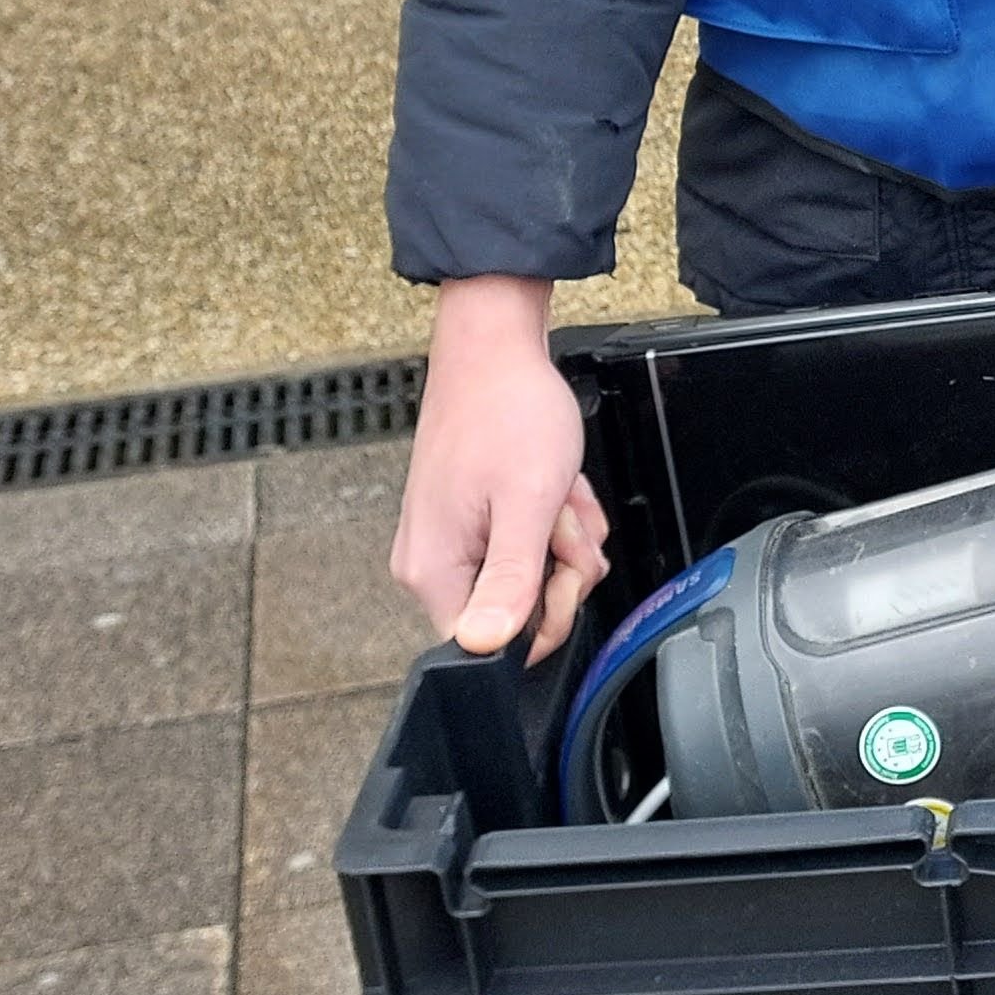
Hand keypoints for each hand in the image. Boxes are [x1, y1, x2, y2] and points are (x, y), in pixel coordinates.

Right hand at [393, 274, 611, 660]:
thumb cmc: (508, 411)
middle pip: (516, 610)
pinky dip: (553, 516)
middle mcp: (432, 561)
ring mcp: (451, 538)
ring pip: (532, 574)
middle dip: (560, 564)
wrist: (497, 348)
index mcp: (434, 569)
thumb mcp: (528, 501)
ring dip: (562, 534)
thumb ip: (512, 579)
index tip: (562, 569)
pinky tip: (555, 486)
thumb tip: (484, 645)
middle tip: (559, 516)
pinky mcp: (470, 518)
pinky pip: (527, 543)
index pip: (488, 646)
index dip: (541, 617)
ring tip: (555, 491)